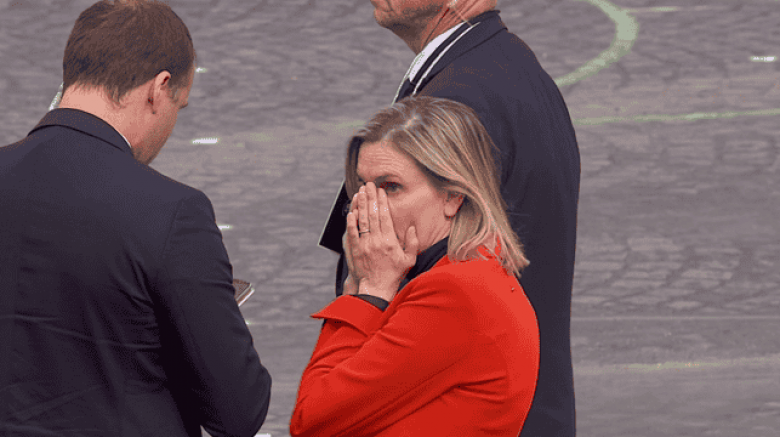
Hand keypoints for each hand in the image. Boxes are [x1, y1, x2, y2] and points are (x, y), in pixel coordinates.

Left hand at [344, 182, 417, 300]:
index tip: (381, 191)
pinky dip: (351, 220)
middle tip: (368, 184)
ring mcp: (364, 245)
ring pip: (362, 220)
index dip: (383, 202)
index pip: (385, 216)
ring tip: (360, 192)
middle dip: (371, 197)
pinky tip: (351, 210)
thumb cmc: (393, 274)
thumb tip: (412, 228)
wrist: (376, 289)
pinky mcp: (355, 249)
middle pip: (373, 214)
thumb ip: (412, 243)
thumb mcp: (409, 260)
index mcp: (390, 241)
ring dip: (361, 204)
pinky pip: (352, 232)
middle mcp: (376, 241)